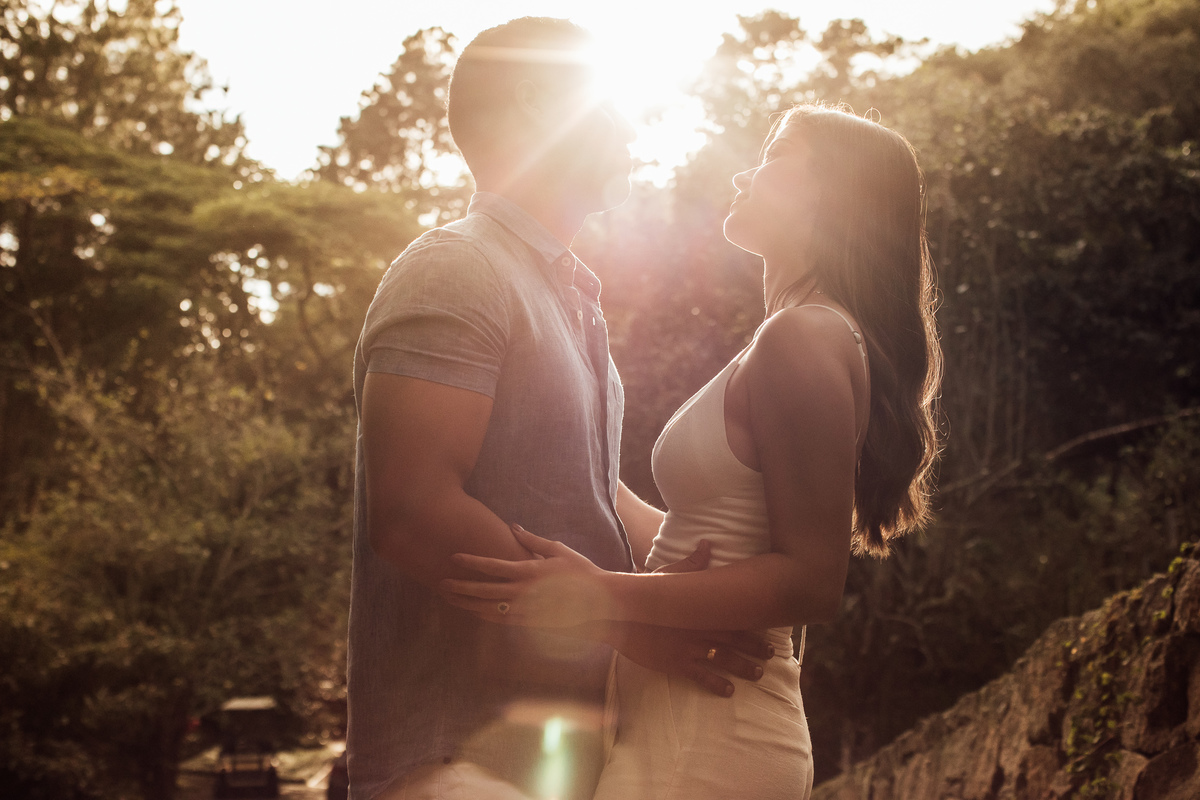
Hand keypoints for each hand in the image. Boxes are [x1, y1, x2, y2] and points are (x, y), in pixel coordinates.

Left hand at [440, 524, 609, 626]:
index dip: (471, 561)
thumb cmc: (581, 571)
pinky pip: (501, 621)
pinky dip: (484, 615)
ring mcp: (526, 610)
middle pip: (484, 590)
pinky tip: (473, 611)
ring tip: (452, 598)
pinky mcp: (530, 623)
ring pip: (488, 608)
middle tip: (441, 583)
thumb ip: (532, 540)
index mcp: (529, 571)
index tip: (454, 557)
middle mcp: (524, 592)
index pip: (492, 566)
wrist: (599, 602)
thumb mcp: (558, 550)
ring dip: (468, 603)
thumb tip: (513, 527)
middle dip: (461, 586)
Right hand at [617, 539, 773, 696]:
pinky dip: (717, 684)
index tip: (771, 627)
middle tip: (772, 654)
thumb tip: (707, 545)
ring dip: (744, 667)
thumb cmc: (642, 593)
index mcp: (701, 609)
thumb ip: (691, 565)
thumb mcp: (667, 576)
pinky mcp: (677, 663)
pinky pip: (702, 676)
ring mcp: (690, 648)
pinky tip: (729, 691)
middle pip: (736, 640)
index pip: (735, 616)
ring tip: (759, 673)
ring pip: (725, 659)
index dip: (755, 622)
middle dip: (756, 647)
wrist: (618, 613)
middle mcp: (701, 629)